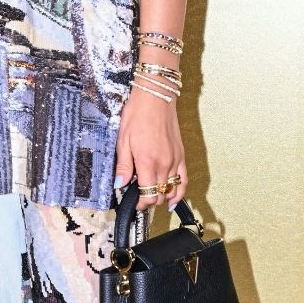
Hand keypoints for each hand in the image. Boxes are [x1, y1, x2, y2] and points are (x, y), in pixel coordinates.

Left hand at [113, 88, 186, 211]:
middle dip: (150, 201)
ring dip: (164, 197)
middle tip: (139, 199)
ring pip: (174, 190)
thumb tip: (119, 185)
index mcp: (148, 163)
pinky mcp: (181, 154)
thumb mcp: (122, 140)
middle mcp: (165, 164)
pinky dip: (180, 190)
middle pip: (160, 195)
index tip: (134, 203)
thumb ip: (123, 166)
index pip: (148, 195)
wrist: (155, 98)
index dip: (141, 204)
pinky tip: (174, 197)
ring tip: (154, 200)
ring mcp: (175, 160)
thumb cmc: (137, 115)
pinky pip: (184, 179)